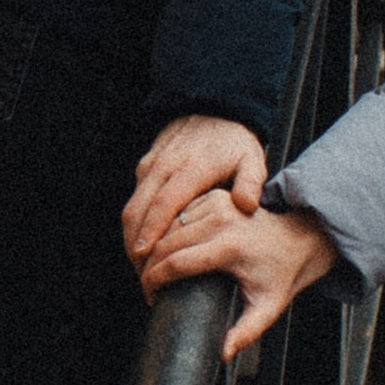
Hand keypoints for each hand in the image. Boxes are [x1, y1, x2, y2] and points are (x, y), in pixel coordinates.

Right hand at [124, 115, 265, 281]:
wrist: (214, 109)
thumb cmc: (235, 142)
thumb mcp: (252, 159)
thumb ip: (251, 183)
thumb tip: (246, 206)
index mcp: (191, 168)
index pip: (164, 203)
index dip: (152, 231)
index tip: (145, 256)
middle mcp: (165, 166)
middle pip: (139, 210)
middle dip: (135, 245)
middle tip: (144, 275)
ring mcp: (152, 165)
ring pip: (132, 206)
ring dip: (132, 237)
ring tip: (142, 267)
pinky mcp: (146, 166)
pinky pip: (135, 199)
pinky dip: (135, 224)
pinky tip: (144, 244)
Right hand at [143, 194, 338, 353]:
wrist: (300, 239)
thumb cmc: (282, 275)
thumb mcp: (267, 308)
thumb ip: (246, 333)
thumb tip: (223, 355)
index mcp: (230, 247)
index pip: (175, 262)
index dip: (154, 281)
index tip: (150, 297)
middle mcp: (222, 220)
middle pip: (165, 242)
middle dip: (147, 266)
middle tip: (146, 287)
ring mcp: (218, 204)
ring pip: (168, 225)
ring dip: (153, 246)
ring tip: (149, 270)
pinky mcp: (216, 197)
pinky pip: (179, 213)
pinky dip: (165, 230)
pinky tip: (161, 249)